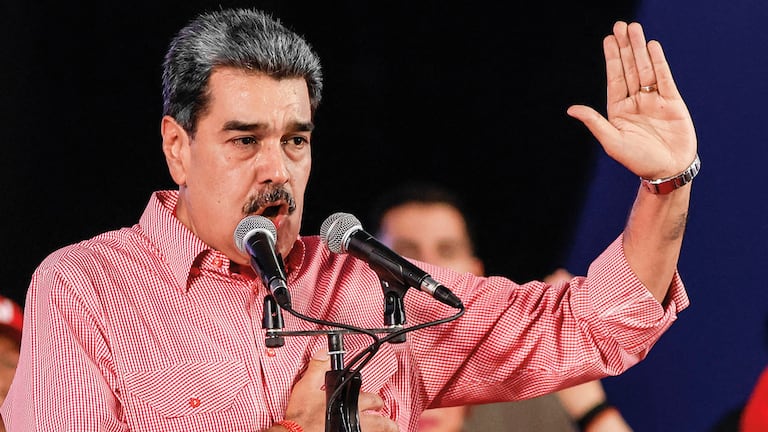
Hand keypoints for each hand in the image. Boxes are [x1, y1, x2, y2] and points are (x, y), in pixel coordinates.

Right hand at [283, 349, 397, 431]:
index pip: (372, 400)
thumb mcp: (305, 387)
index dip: (377, 401)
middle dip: (388, 423)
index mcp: (348, 404)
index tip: (379, 403)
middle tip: (391, 425)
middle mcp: (354, 421)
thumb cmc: (300, 417)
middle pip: (381, 424)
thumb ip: (318, 368)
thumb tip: (325, 353)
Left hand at [567, 21, 696, 179]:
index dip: (612, 58)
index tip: (609, 39)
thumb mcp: (612, 141)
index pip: (615, 78)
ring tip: (635, 29)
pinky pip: (664, 78)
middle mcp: (636, 102)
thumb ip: (594, 122)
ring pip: (646, 69)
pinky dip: (658, 62)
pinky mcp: (673, 102)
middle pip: (630, 69)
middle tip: (621, 25)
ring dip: (640, 49)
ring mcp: (654, 100)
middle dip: (625, 47)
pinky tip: (652, 47)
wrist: (668, 171)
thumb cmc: (638, 161)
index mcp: (618, 110)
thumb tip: (571, 109)